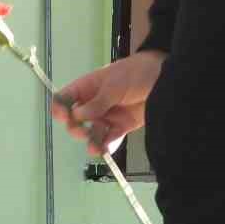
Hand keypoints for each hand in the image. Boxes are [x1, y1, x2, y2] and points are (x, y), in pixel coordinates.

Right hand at [51, 50, 166, 156]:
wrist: (164, 78)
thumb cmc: (136, 73)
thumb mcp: (115, 84)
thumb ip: (97, 102)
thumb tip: (77, 115)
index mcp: (88, 87)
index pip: (67, 98)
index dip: (60, 107)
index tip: (61, 116)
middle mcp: (94, 103)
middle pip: (76, 119)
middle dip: (75, 127)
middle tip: (80, 131)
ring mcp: (108, 115)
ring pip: (92, 132)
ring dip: (91, 140)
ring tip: (94, 148)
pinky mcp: (122, 126)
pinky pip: (110, 138)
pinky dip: (106, 145)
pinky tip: (104, 151)